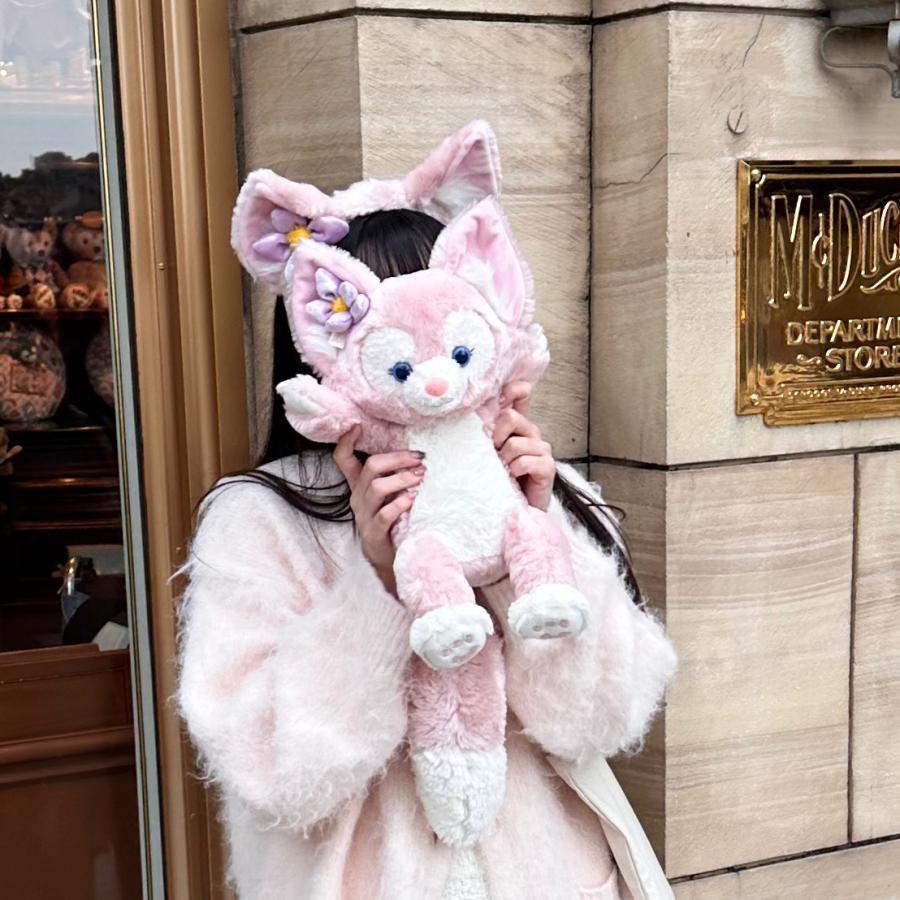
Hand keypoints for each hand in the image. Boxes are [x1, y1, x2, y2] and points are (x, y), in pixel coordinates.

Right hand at [333, 425, 424, 596]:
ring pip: (377, 488)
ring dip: (401, 479)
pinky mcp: (373, 533)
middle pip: (370, 468)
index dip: (346, 442)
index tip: (356, 426)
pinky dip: (399, 504)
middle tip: (419, 459)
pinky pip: (383, 515)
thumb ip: (393, 476)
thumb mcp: (388, 494)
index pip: (343, 460)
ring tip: (420, 477)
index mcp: (359, 485)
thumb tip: (416, 454)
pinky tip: (412, 498)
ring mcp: (364, 515)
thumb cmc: (392, 520)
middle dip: (397, 459)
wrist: (388, 558)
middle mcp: (358, 497)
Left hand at [494, 381, 554, 511]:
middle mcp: (531, 432)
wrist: (515, 508)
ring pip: (515, 444)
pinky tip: (513, 477)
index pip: (521, 395)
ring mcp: (542, 448)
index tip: (502, 397)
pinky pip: (525, 461)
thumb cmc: (500, 478)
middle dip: (496, 437)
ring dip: (503, 460)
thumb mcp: (488, 451)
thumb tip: (474, 412)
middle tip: (494, 454)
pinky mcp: (548, 466)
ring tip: (503, 471)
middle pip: (511, 417)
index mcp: (517, 425)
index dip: (514, 390)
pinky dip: (514, 470)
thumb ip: (486, 431)